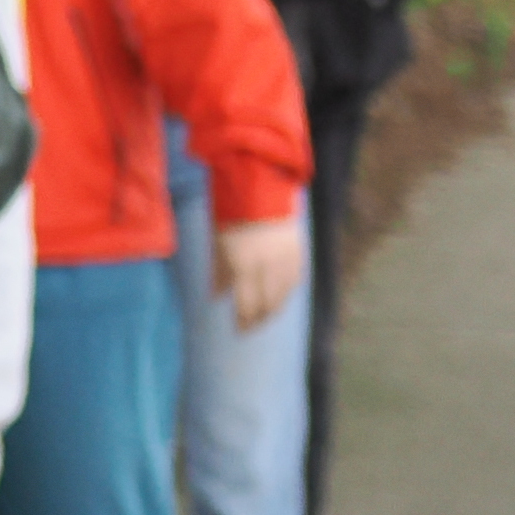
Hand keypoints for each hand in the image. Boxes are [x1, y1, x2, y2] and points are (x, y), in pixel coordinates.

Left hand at [213, 214, 309, 334]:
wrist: (260, 184)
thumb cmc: (230, 211)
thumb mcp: (216, 239)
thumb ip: (217, 271)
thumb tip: (215, 297)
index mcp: (243, 264)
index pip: (247, 305)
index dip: (244, 321)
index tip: (239, 331)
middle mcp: (267, 266)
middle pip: (268, 305)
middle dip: (259, 319)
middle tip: (251, 327)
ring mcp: (286, 259)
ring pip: (284, 295)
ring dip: (274, 308)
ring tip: (265, 316)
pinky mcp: (299, 252)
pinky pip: (295, 280)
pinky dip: (287, 291)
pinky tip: (280, 296)